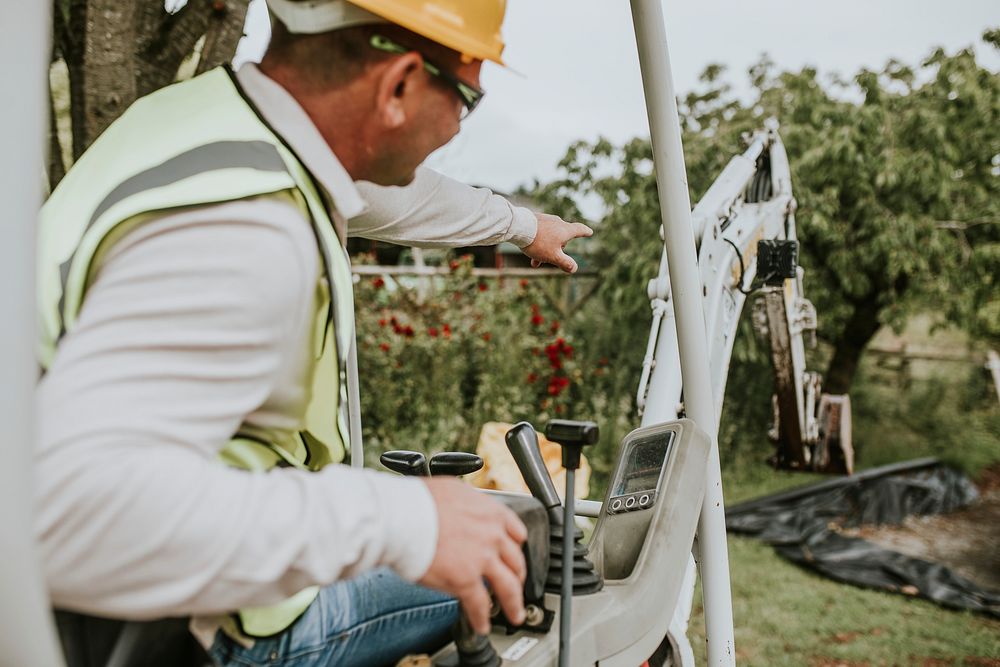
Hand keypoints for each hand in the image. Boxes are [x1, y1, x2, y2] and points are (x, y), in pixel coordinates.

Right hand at [419, 478, 527, 633]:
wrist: (402, 517)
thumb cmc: (419, 502)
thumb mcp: (454, 490)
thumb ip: (469, 504)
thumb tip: (466, 509)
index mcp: (491, 513)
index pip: (517, 533)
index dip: (516, 548)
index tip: (515, 555)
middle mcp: (492, 536)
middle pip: (516, 561)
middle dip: (518, 576)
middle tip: (516, 583)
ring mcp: (482, 560)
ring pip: (508, 587)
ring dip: (514, 603)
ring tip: (515, 614)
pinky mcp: (465, 581)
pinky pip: (480, 605)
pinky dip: (482, 618)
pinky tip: (482, 625)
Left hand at [522, 213, 592, 272]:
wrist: (518, 227)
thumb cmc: (538, 242)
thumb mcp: (553, 256)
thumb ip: (565, 263)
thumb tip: (574, 268)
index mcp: (565, 230)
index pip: (579, 229)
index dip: (585, 232)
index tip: (589, 232)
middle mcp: (557, 222)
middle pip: (562, 237)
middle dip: (557, 250)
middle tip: (549, 261)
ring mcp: (546, 220)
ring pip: (549, 237)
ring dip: (545, 249)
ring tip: (535, 262)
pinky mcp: (535, 219)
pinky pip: (540, 233)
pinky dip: (538, 242)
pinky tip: (528, 249)